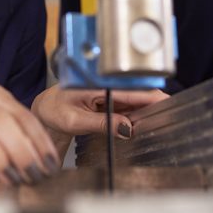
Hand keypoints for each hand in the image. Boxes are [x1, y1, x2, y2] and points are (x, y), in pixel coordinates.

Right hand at [0, 84, 60, 185]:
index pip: (24, 115)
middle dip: (29, 148)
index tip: (53, 163)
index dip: (42, 140)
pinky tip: (0, 172)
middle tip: (40, 172)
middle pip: (9, 118)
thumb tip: (43, 164)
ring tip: (22, 175)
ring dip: (11, 152)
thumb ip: (14, 145)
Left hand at [31, 86, 168, 139]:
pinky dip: (136, 117)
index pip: (130, 90)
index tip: (167, 104)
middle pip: (138, 94)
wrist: (45, 110)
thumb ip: (102, 124)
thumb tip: (127, 129)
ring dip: (145, 113)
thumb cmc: (54, 111)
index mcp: (98, 83)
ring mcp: (109, 92)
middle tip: (165, 121)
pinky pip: (128, 108)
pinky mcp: (110, 99)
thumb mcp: (75, 121)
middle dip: (152, 107)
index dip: (152, 97)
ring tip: (154, 125)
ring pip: (136, 102)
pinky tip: (139, 126)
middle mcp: (106, 84)